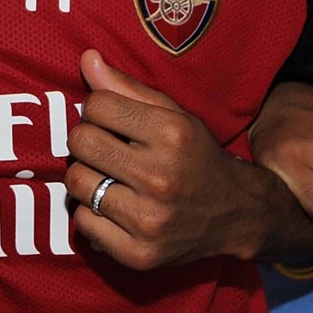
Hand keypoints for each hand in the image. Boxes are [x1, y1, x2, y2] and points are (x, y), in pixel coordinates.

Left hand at [62, 49, 279, 269]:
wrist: (236, 214)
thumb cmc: (196, 156)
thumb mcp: (173, 115)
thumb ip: (127, 88)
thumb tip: (86, 58)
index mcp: (171, 134)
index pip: (96, 106)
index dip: (97, 110)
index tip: (111, 121)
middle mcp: (160, 176)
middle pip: (80, 142)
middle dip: (87, 141)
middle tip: (105, 150)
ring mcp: (148, 219)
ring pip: (76, 183)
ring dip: (86, 177)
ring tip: (109, 177)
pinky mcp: (139, 253)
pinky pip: (83, 223)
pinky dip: (92, 214)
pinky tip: (114, 208)